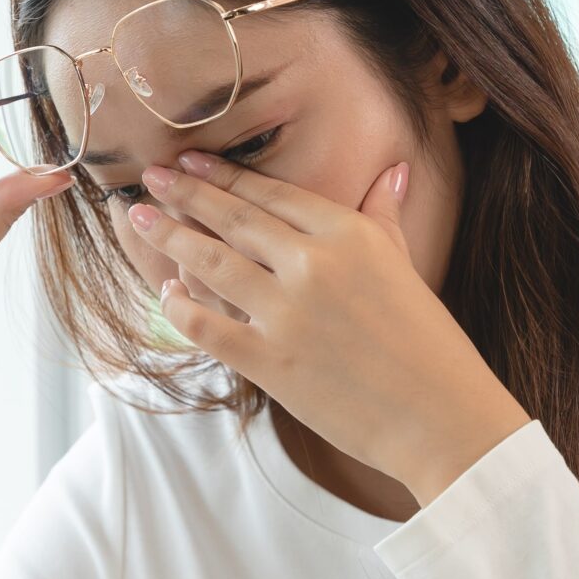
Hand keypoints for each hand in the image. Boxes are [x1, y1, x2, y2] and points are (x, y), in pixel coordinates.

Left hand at [126, 149, 531, 501]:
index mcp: (349, 235)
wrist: (439, 418)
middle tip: (149, 176)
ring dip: (170, 238)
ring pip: (211, 264)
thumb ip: (385, 216)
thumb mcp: (406, 266)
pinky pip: (207, 327)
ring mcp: (288, 314)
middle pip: (234, 219)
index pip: (272, 194)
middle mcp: (313, 266)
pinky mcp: (270, 362)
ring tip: (139, 220)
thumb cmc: (427, 343)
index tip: (189, 160)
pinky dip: (181, 308)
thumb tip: (392, 171)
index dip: (224, 175)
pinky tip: (166, 294)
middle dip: (185, 194)